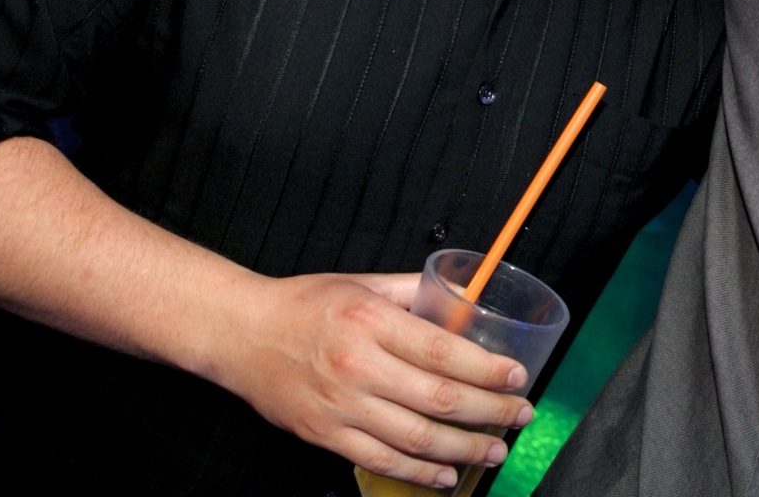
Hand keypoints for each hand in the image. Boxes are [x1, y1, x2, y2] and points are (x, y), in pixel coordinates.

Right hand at [205, 271, 535, 487]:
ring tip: (495, 450)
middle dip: (490, 411)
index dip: (487, 369)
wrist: (239, 333)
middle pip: (439, 398)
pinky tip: (445, 475)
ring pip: (416, 437)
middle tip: (520, 415)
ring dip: (464, 449)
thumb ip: (415, 289)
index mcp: (372, 322)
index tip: (517, 376)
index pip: (444, 351)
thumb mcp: (363, 283)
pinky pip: (381, 460)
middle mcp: (359, 366)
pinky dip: (418, 474)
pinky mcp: (325, 435)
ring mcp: (341, 406)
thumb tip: (465, 293)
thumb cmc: (302, 304)